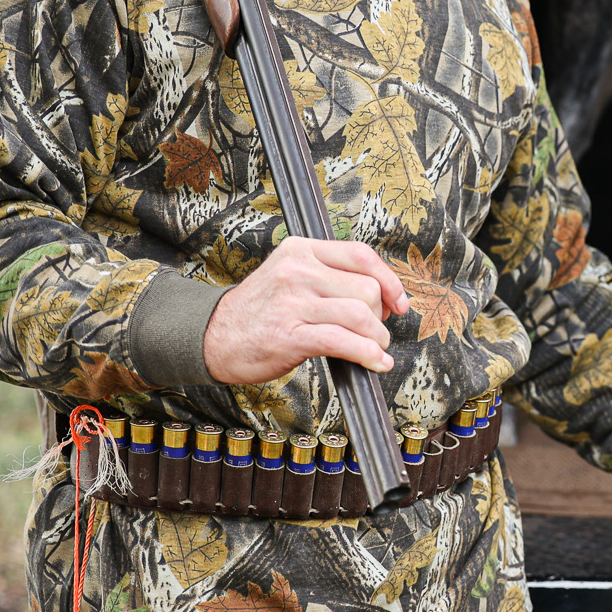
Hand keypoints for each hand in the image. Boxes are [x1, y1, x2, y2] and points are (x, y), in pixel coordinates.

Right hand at [202, 237, 408, 383]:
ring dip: (377, 338)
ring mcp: (292, 302)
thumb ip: (330, 276)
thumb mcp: (290, 276)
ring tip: (374, 348)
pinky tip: (374, 362)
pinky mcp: (289, 335)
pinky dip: (367, 354)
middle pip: (366, 288)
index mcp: (301, 250)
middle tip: (375, 331)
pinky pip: (343, 341)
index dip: (390, 281)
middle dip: (380, 315)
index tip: (399, 303)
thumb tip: (383, 295)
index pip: (362, 255)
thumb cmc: (259, 310)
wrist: (211, 337)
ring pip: (359, 314)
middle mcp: (297, 271)